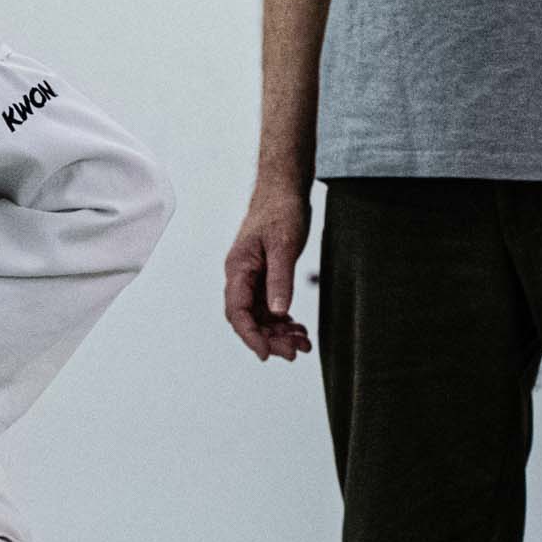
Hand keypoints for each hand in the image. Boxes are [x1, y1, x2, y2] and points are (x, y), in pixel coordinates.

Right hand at [223, 184, 313, 362]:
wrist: (284, 188)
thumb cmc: (281, 210)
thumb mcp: (284, 246)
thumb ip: (280, 280)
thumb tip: (278, 312)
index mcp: (238, 269)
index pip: (238, 312)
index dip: (251, 336)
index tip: (267, 354)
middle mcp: (241, 276)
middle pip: (248, 319)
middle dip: (270, 339)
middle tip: (295, 352)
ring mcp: (252, 278)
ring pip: (261, 316)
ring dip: (279, 333)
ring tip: (303, 344)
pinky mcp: (265, 276)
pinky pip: (270, 306)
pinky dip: (283, 320)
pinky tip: (299, 329)